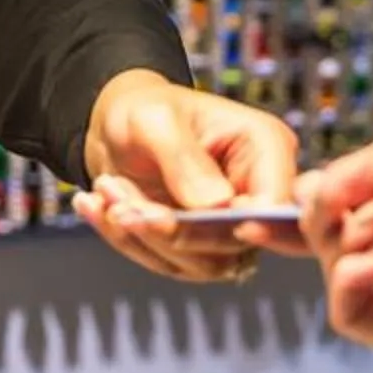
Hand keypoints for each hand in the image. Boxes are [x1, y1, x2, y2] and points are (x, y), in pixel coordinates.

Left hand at [72, 69, 300, 282]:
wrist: (117, 128)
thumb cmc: (144, 109)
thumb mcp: (155, 119)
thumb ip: (183, 158)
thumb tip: (215, 205)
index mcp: (264, 149)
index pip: (275, 201)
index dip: (249, 222)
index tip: (199, 219)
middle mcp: (254, 193)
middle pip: (234, 241)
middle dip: (172, 229)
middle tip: (121, 203)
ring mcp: (228, 226)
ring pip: (200, 262)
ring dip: (143, 235)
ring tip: (106, 191)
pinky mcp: (198, 248)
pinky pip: (169, 263)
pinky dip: (128, 240)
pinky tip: (97, 207)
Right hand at [296, 127, 372, 359]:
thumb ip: (345, 175)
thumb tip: (312, 194)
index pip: (341, 215)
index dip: (301, 214)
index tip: (254, 219)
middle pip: (330, 240)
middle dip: (326, 220)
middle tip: (346, 206)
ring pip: (336, 269)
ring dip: (347, 243)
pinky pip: (347, 312)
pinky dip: (347, 285)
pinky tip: (368, 266)